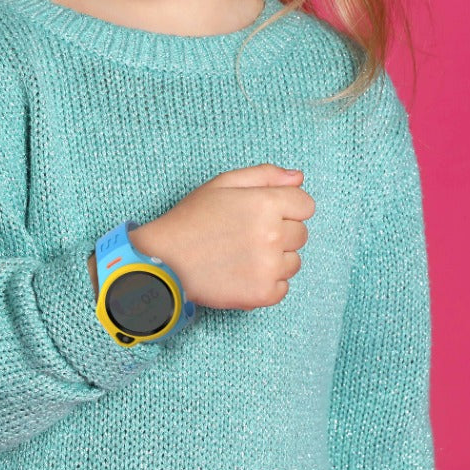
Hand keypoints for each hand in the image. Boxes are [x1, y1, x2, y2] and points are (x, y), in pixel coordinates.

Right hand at [130, 164, 313, 309]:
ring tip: (243, 255)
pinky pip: (284, 287)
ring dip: (275, 259)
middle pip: (301, 234)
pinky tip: (242, 274)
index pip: (306, 205)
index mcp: (265, 204)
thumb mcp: (222, 184)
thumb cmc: (191, 219)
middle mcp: (272, 235)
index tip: (264, 213)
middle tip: (246, 235)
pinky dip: (267, 283)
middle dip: (280, 232)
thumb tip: (299, 178)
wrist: (163, 261)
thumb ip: (264, 176)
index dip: (286, 207)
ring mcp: (269, 267)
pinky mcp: (263, 294)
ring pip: (294, 261)